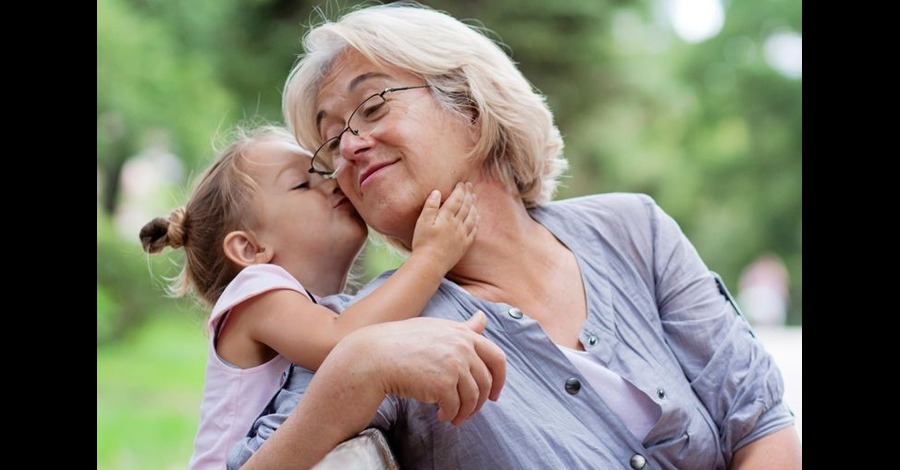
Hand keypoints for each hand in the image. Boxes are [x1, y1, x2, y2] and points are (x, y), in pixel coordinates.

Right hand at [354, 310, 504, 424]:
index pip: (497, 357)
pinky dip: (451, 415)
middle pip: (486, 382)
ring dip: (465, 412)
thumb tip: (482, 318)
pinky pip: (456, 407)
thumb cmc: (403, 342)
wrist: (376, 356)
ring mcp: (454, 365)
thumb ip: (462, 328)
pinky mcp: (443, 385)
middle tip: (469, 411)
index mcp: (463, 334)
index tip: (494, 394)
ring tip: (453, 417)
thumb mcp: (436, 328)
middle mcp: (463, 347)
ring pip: (473, 398)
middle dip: (480, 401)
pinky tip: (441, 415)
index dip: (500, 379)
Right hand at [411, 182, 477, 271]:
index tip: (461, 183)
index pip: (456, 199)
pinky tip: (477, 217)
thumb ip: (430, 206)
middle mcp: (457, 224)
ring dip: (474, 205)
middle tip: (470, 185)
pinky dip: (476, 221)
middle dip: (468, 194)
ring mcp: (462, 234)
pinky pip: (474, 230)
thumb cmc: (422, 242)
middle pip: (466, 205)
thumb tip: (437, 192)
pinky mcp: (465, 245)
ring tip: (475, 197)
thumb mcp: (422, 222)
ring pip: (472, 216)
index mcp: (446, 217)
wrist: (430, 263)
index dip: (460, 190)